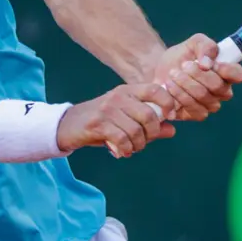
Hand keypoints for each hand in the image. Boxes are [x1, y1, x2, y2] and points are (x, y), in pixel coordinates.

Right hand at [56, 83, 177, 157]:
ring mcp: (107, 109)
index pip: (155, 89)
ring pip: (136, 130)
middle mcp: (119, 96)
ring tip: (134, 148)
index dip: (167, 103)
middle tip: (146, 141)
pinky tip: (124, 151)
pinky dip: (127, 149)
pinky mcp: (97, 124)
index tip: (169, 117)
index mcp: (128, 90)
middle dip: (152, 133)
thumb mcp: (126, 119)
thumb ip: (150, 124)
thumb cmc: (102, 122)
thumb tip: (173, 130)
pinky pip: (122, 139)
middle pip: (148, 115)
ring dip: (139, 144)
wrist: (68, 125)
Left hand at [151, 34, 241, 121]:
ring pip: (203, 96)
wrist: (161, 70)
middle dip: (197, 74)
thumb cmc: (182, 56)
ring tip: (173, 74)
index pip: (238, 74)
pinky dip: (179, 95)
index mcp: (227, 72)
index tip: (209, 63)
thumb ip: (205, 46)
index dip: (227, 70)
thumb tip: (207, 63)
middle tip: (183, 65)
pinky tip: (170, 86)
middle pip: (218, 86)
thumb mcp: (193, 43)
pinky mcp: (197, 114)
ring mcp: (211, 104)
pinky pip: (193, 108)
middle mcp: (222, 91)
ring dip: (185, 83)